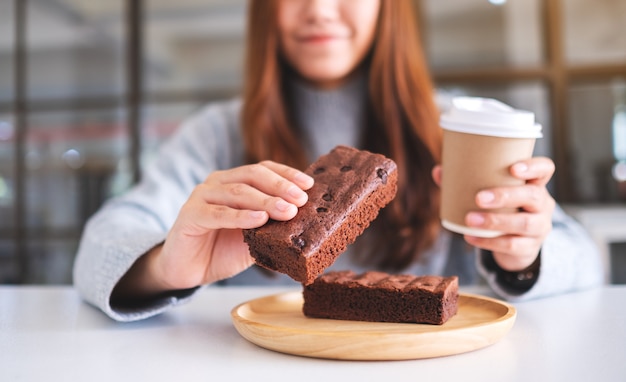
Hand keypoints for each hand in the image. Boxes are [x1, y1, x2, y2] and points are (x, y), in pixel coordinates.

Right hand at [114, 161, 313, 298]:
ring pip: (238, 192)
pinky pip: (218, 213)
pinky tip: (259, 220)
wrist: (187, 271)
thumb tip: (308, 225)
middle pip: (253, 175)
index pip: (264, 169)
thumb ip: (273, 227)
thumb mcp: (255, 238)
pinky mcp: (190, 215)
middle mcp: (218, 183)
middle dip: (280, 186)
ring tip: (287, 211)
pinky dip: (240, 216)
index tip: (309, 185)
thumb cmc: (222, 250)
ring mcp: (201, 196)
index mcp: (234, 182)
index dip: (287, 174)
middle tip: (301, 200)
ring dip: (265, 201)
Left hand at [432, 157, 555, 271]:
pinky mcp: (530, 247)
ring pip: (524, 223)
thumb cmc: (502, 210)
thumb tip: (438, 171)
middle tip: (479, 198)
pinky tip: (470, 237)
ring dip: (495, 221)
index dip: (533, 167)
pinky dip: (489, 242)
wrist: (516, 245)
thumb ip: (466, 181)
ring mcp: (540, 227)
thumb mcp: (491, 194)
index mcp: (534, 184)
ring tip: (470, 219)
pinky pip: (513, 245)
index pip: (545, 169)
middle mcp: (542, 204)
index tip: (513, 168)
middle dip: (505, 196)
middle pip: (533, 196)